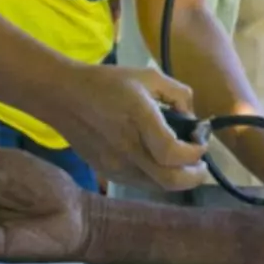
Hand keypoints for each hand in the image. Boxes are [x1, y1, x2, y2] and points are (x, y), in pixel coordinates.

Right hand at [50, 63, 208, 190]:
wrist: (63, 97)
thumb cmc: (107, 83)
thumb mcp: (148, 76)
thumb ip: (178, 93)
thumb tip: (193, 118)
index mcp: (139, 119)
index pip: (172, 153)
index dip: (194, 153)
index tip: (200, 141)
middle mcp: (128, 148)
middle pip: (170, 181)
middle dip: (195, 176)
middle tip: (201, 164)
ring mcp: (116, 165)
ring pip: (158, 186)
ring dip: (178, 177)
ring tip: (182, 161)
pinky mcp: (108, 173)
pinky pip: (142, 183)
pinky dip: (158, 176)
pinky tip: (159, 160)